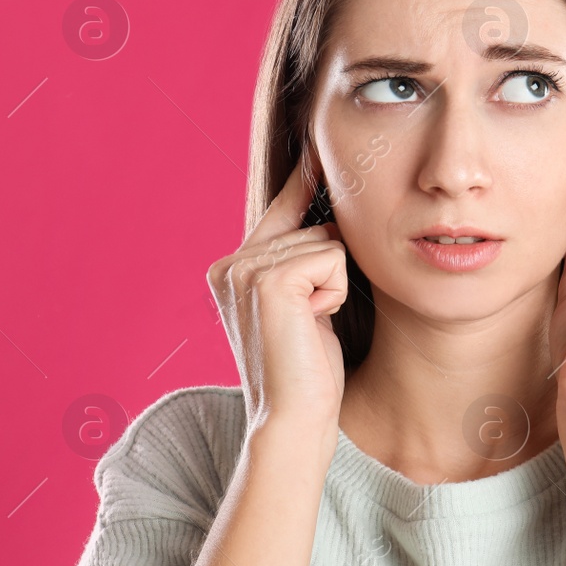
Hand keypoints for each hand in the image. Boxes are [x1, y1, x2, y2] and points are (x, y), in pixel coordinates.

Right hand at [206, 149, 350, 431]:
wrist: (294, 419)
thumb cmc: (308, 369)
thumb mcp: (303, 305)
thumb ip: (302, 261)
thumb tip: (330, 215)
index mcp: (229, 267)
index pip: (280, 209)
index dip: (304, 183)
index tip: (317, 146)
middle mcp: (228, 263)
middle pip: (314, 227)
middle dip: (331, 272)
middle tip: (311, 320)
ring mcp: (244, 270)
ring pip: (326, 242)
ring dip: (334, 286)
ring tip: (309, 325)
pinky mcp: (268, 281)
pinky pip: (332, 258)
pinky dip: (336, 292)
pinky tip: (314, 323)